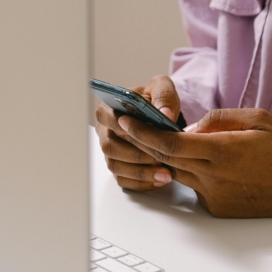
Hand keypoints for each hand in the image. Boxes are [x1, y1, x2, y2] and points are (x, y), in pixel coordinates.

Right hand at [95, 75, 179, 190]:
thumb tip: (165, 113)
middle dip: (136, 154)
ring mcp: (111, 152)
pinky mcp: (120, 168)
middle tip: (161, 157)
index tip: (141, 133)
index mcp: (109, 109)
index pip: (105, 118)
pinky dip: (142, 183)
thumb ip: (163, 95)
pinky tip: (161, 180)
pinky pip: (124, 181)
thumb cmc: (156, 100)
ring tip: (166, 173)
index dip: (121, 127)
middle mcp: (105, 132)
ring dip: (141, 172)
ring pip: (116, 167)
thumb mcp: (161, 87)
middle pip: (110, 147)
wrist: (160, 116)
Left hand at [117, 108, 271, 222]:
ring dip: (163, 157)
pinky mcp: (217, 208)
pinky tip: (195, 161)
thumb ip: (218, 119)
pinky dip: (187, 171)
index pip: (171, 144)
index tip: (128, 121)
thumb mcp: (256, 119)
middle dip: (144, 142)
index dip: (144, 132)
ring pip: (177, 173)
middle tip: (129, 127)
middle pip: (166, 159)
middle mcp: (215, 177)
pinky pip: (192, 186)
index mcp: (224, 151)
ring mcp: (214, 196)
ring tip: (156, 139)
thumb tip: (189, 127)